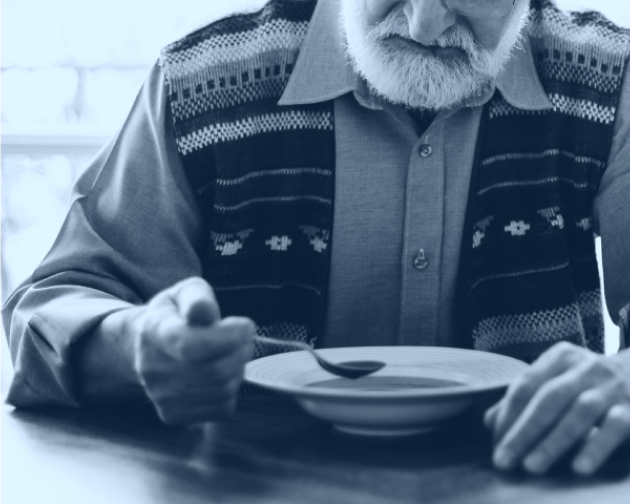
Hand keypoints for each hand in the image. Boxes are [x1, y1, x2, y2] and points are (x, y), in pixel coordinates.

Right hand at [132, 277, 254, 424]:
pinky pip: (222, 409)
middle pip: (214, 370)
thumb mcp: (184, 293)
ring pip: (221, 390)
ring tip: (235, 354)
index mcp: (155, 332)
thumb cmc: (175, 315)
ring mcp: (161, 396)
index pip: (192, 345)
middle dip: (241, 351)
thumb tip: (206, 311)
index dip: (228, 337)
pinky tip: (224, 375)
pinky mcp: (173, 415)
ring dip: (239, 370)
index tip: (246, 325)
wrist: (145, 347)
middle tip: (245, 339)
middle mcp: (153, 368)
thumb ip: (198, 298)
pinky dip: (232, 391)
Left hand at [484, 342, 629, 474]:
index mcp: (560, 357)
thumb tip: (489, 421)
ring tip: (531, 466)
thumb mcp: (558, 379)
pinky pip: (613, 427)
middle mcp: (585, 368)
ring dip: (553, 441)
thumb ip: (525, 398)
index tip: (495, 442)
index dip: (508, 414)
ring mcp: (611, 387)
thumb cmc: (590, 382)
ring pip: (578, 413)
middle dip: (523, 431)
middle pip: (548, 398)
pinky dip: (595, 447)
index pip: (526, 384)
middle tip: (504, 459)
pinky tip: (578, 467)